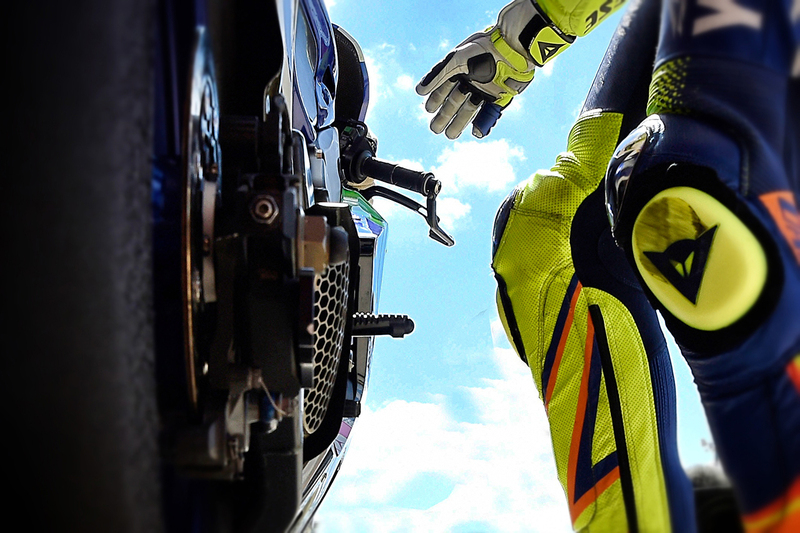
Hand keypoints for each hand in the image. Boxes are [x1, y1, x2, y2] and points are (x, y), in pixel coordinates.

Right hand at [416, 29, 534, 138]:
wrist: (511, 49)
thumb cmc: (482, 50)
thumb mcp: (455, 60)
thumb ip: (437, 75)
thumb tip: (418, 91)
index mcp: (460, 69)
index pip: (444, 87)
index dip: (436, 99)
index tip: (428, 109)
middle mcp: (472, 81)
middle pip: (455, 101)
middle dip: (444, 115)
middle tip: (435, 128)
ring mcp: (486, 90)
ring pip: (469, 110)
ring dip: (459, 123)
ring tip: (449, 135)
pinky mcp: (499, 97)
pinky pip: (489, 114)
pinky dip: (483, 125)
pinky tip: (475, 134)